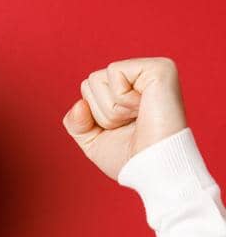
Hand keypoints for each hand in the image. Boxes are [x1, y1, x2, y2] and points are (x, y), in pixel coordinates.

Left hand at [63, 57, 188, 180]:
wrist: (155, 169)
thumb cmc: (131, 159)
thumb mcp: (93, 141)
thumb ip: (76, 123)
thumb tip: (79, 104)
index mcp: (130, 90)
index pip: (87, 90)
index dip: (94, 116)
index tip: (120, 128)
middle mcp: (142, 76)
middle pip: (89, 82)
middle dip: (101, 112)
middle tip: (130, 123)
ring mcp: (153, 69)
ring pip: (97, 78)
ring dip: (111, 109)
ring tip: (138, 117)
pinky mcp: (160, 68)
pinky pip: (114, 72)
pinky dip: (122, 98)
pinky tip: (144, 108)